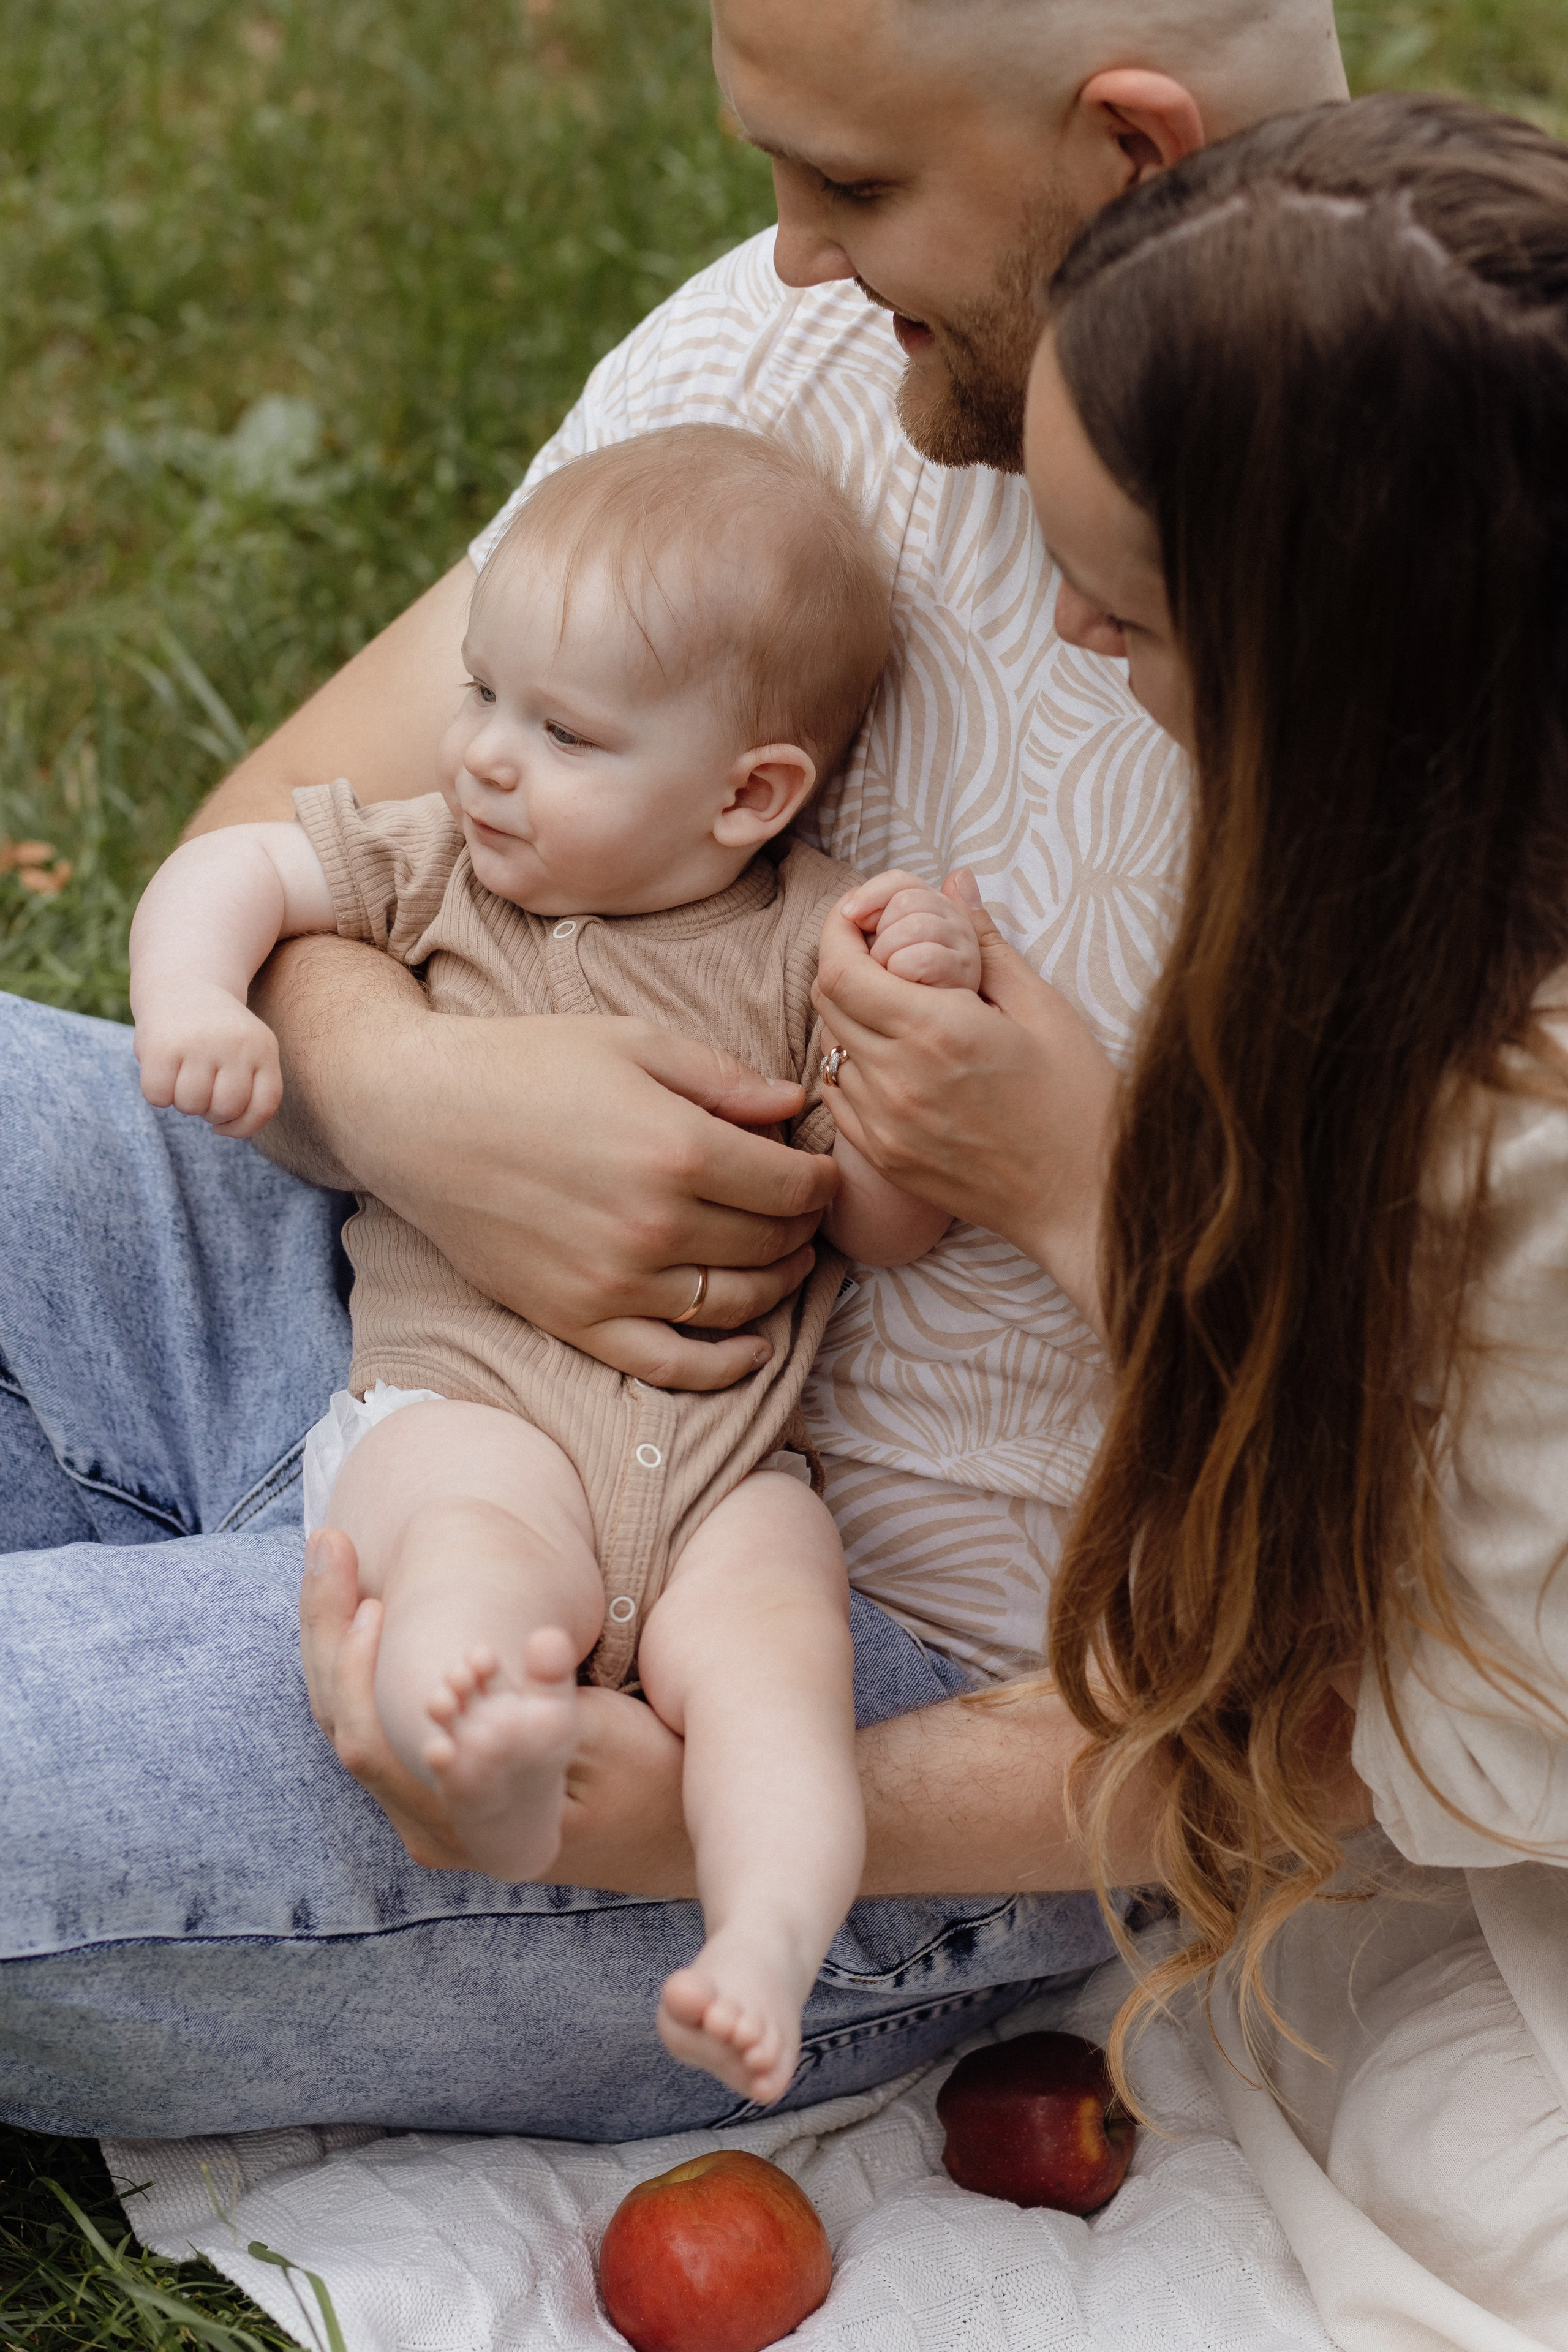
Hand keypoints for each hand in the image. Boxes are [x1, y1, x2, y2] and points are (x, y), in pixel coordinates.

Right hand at [134, 982, 282, 1138]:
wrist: (184, 985)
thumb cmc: (218, 1035)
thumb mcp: (248, 1052)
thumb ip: (249, 1090)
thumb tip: (226, 1129)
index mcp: (263, 1047)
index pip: (264, 1105)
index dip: (244, 1126)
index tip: (226, 1124)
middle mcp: (235, 1043)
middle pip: (225, 1109)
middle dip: (210, 1112)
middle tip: (203, 1090)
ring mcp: (198, 1043)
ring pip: (191, 1105)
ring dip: (183, 1102)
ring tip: (184, 1077)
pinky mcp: (161, 1046)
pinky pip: (158, 1096)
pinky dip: (157, 1094)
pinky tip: (163, 1073)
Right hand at [256, 939, 839, 1392]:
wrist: (417, 1116)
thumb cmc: (525, 1064)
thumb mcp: (633, 1042)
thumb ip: (724, 1078)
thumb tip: (795, 1106)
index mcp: (677, 1149)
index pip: (792, 1186)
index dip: (821, 1182)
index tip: (822, 1173)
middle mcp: (654, 1226)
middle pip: (770, 1244)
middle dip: (803, 1228)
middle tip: (805, 1212)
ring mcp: (614, 1282)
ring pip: (736, 1304)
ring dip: (779, 1286)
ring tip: (787, 1260)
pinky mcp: (576, 1319)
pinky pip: (669, 1363)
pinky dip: (725, 1366)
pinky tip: (756, 1348)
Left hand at [299, 1527, 695, 1890]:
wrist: (671, 1833)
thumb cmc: (649, 1786)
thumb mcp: (611, 1737)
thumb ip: (561, 1698)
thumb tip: (539, 1644)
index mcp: (463, 1826)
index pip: (371, 1746)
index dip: (356, 1665)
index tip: (367, 1594)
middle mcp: (432, 1828)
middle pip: (345, 1726)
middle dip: (329, 1629)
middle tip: (330, 1547)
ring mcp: (433, 1810)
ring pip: (353, 1722)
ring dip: (341, 1639)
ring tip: (337, 1557)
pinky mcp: (444, 1786)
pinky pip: (380, 1722)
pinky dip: (366, 1659)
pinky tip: (366, 1602)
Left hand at [812, 870, 1117, 1335]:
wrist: (1084, 1200)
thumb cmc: (1076, 1101)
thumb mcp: (1042, 1008)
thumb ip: (984, 942)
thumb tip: (955, 881)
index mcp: (937, 1032)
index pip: (841, 966)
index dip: (839, 929)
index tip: (864, 914)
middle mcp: (897, 1079)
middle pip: (826, 1000)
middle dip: (845, 962)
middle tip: (884, 951)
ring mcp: (883, 1125)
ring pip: (830, 1048)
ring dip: (851, 1016)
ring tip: (900, 1007)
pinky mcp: (883, 1158)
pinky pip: (840, 1095)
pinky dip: (854, 1065)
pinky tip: (899, 1060)